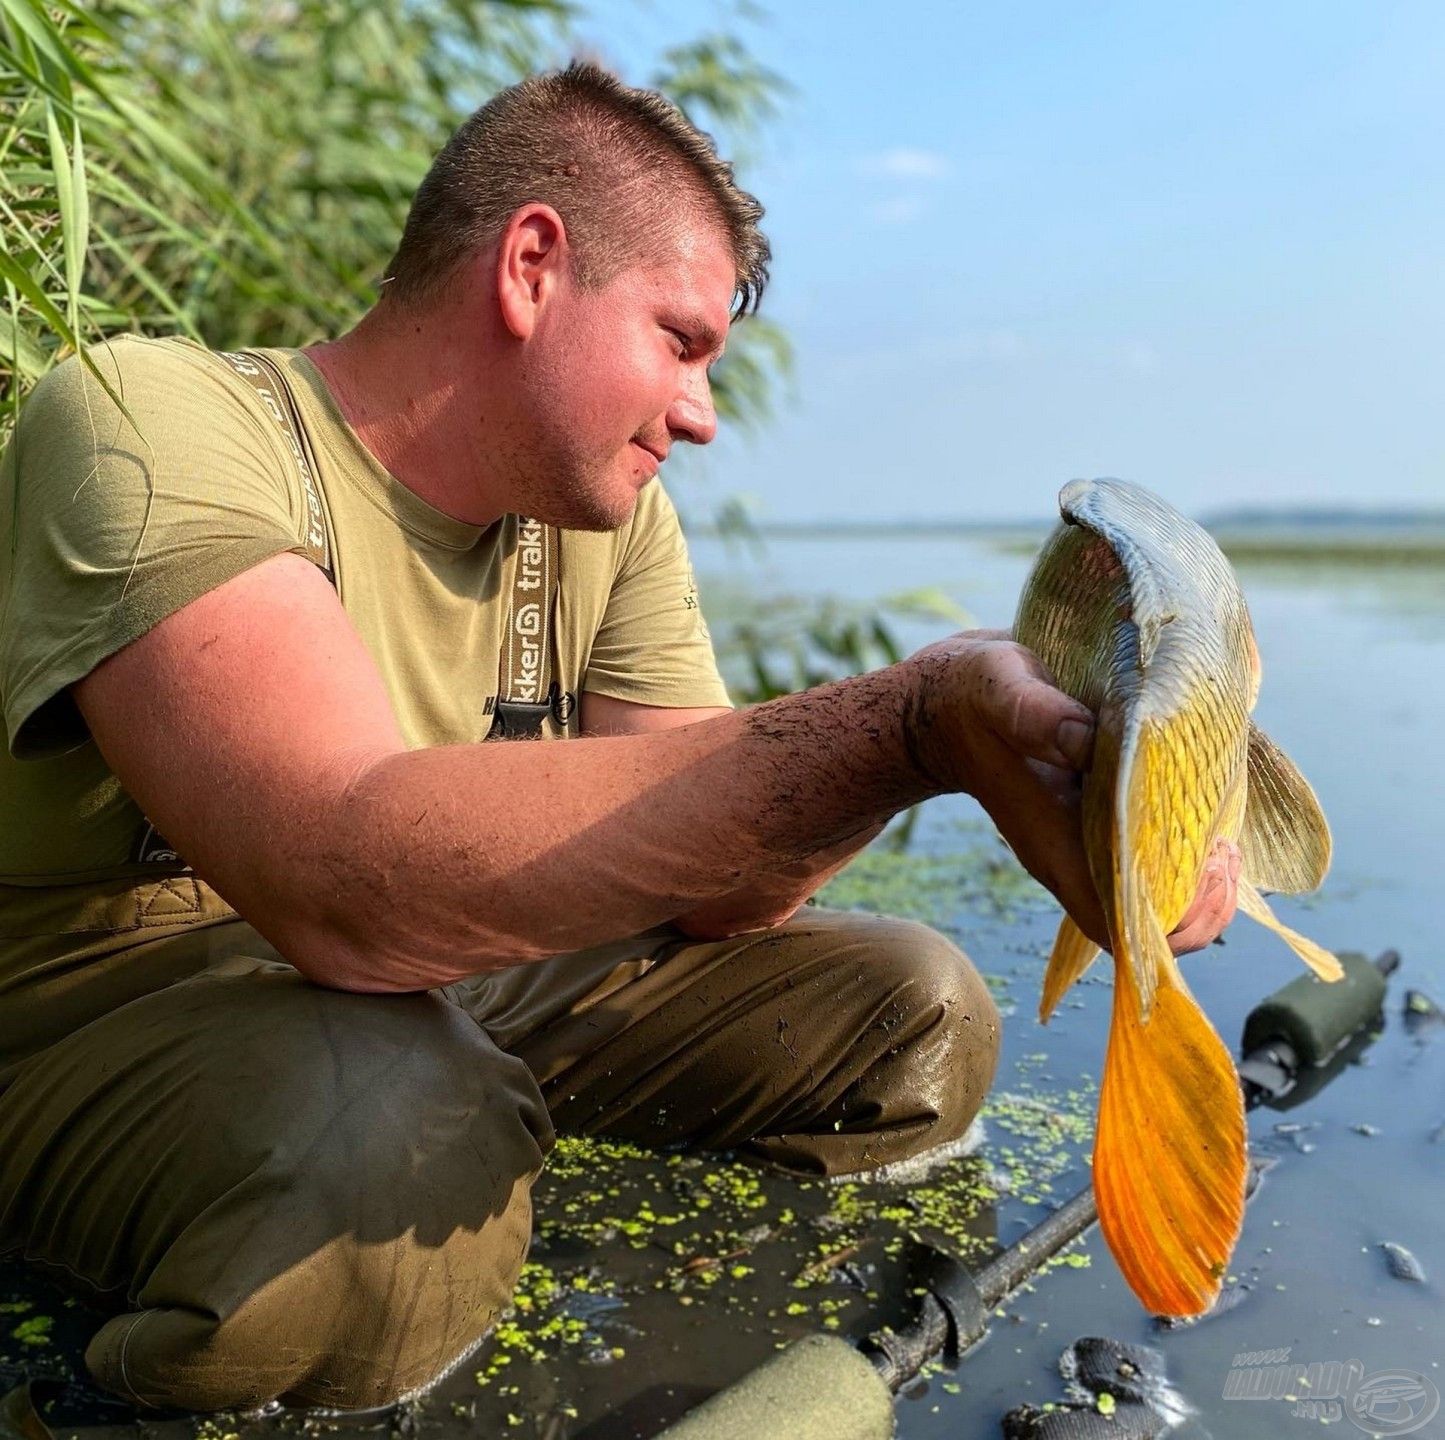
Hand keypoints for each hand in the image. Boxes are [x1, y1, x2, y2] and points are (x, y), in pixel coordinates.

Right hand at [904, 631, 1239, 955]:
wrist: (949, 705)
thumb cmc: (972, 700)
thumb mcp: (1000, 691)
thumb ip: (1037, 715)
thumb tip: (1086, 738)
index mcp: (1053, 844)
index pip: (1116, 924)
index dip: (1171, 922)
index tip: (1205, 871)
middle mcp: (1076, 854)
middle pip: (1150, 921)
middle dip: (1205, 900)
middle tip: (1225, 849)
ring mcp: (1088, 839)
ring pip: (1159, 889)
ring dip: (1204, 873)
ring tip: (1224, 830)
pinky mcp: (1100, 815)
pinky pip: (1154, 849)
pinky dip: (1191, 836)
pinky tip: (1207, 797)